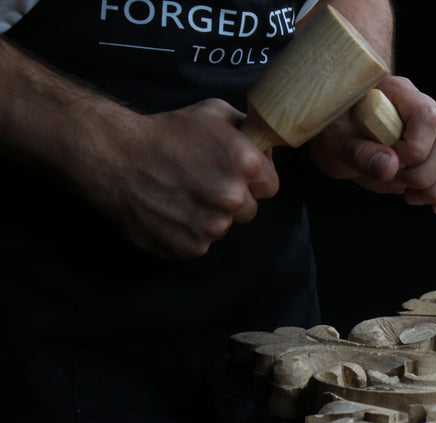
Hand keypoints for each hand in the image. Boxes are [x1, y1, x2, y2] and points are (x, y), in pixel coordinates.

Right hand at [88, 99, 278, 258]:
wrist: (115, 157)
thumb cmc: (165, 133)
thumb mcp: (212, 113)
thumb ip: (246, 129)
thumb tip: (264, 143)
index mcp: (246, 164)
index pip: (270, 186)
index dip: (253, 181)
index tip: (234, 175)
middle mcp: (233, 198)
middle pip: (249, 210)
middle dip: (232, 200)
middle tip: (203, 184)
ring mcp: (212, 226)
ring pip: (223, 228)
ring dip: (209, 217)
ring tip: (182, 195)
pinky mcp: (190, 246)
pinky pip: (200, 244)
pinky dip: (187, 233)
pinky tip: (170, 211)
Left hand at [308, 75, 435, 216]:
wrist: (345, 137)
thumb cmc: (340, 132)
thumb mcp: (337, 141)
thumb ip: (359, 152)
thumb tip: (390, 166)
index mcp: (401, 94)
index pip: (427, 119)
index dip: (413, 150)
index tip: (390, 164)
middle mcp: (429, 110)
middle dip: (424, 178)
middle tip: (398, 185)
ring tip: (412, 197)